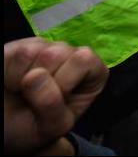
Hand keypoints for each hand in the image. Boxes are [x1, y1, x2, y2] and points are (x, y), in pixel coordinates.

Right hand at [3, 38, 108, 154]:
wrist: (6, 128)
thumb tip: (35, 74)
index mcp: (91, 72)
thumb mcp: (51, 126)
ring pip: (34, 52)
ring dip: (23, 79)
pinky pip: (15, 55)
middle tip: (36, 98)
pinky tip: (13, 83)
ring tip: (24, 91)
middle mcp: (70, 54)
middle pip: (57, 54)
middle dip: (43, 82)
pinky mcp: (20, 47)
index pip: (85, 60)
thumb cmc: (34, 126)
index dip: (66, 83)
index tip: (56, 100)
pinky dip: (10, 74)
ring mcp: (44, 48)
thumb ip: (52, 105)